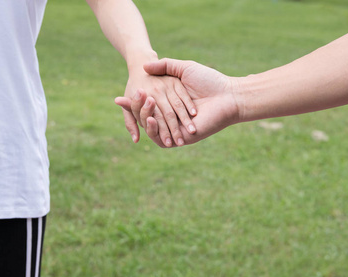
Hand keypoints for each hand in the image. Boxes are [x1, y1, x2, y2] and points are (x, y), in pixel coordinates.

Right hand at [121, 58, 240, 146]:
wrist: (227, 95)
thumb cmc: (209, 80)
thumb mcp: (183, 69)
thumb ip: (165, 66)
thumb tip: (144, 66)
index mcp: (170, 102)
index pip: (146, 105)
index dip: (133, 102)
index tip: (120, 97)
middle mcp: (171, 117)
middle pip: (146, 117)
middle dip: (134, 109)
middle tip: (124, 98)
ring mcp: (176, 129)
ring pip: (151, 129)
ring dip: (142, 117)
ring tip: (139, 105)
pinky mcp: (182, 138)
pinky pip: (161, 140)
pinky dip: (153, 131)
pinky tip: (149, 119)